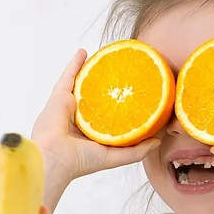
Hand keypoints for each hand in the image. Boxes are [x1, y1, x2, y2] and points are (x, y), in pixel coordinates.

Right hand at [31, 50, 162, 182]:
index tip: (132, 97)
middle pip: (95, 98)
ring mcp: (68, 106)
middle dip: (106, 88)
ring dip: (91, 72)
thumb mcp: (115, 157)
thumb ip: (137, 150)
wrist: (54, 157)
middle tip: (120, 75)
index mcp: (90, 134)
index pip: (107, 117)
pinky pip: (68, 75)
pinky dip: (75, 63)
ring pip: (82, 85)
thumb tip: (158, 140)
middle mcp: (79, 120)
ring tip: (104, 60)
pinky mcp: (59, 96)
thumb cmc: (81, 161)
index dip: (119, 107)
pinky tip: (83, 52)